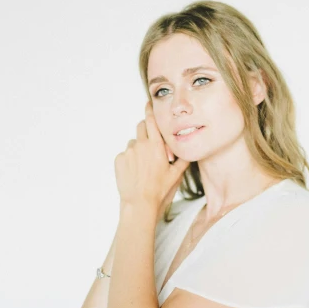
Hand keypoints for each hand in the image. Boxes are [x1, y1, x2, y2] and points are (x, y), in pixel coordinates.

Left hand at [114, 101, 190, 216]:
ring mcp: (128, 152)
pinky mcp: (119, 160)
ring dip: (139, 148)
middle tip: (151, 145)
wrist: (140, 203)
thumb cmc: (159, 190)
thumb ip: (183, 160)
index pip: (152, 121)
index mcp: (156, 146)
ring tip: (143, 165)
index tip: (148, 104)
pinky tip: (135, 171)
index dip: (150, 110)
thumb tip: (189, 151)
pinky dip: (130, 159)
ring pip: (133, 142)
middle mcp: (141, 145)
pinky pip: (125, 154)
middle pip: (141, 127)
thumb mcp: (176, 175)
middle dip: (146, 131)